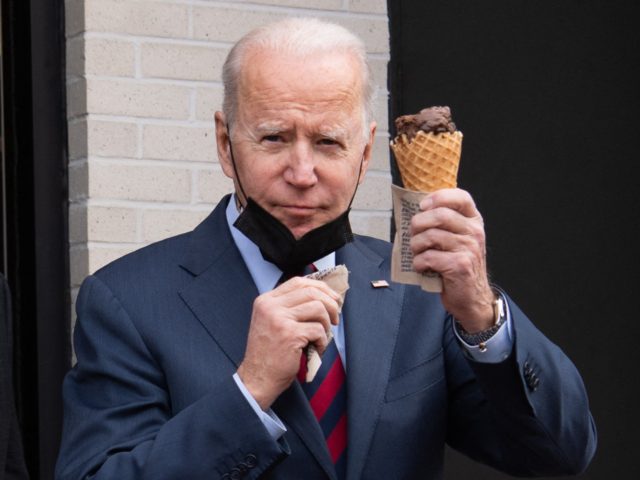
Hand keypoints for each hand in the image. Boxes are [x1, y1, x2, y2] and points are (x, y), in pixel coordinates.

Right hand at [237, 277, 340, 409]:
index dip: (320, 287)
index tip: (332, 298)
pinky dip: (323, 341)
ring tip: (322, 337)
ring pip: (318, 308)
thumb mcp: (272, 322)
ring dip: (327, 324)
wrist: (257, 379)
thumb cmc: (269, 353)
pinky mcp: (289, 334)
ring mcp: (279, 319)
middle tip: (335, 318)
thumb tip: (321, 295)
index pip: (298, 282)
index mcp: (266, 300)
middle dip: (330, 304)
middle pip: (311, 292)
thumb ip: (288, 307)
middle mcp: (270, 306)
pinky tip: (316, 349)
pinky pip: (318, 330)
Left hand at [409, 188, 494, 332]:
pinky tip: (421, 267)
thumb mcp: (456, 240)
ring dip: (415, 246)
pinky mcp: (460, 265)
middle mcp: (474, 232)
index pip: (461, 197)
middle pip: (440, 215)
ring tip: (417, 253)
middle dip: (418, 223)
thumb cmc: (457, 265)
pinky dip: (418, 262)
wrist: (471, 297)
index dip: (439, 197)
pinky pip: (429, 256)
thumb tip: (414, 212)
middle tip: (413, 234)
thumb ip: (443, 224)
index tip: (422, 206)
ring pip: (430, 236)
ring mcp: (469, 248)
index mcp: (473, 221)